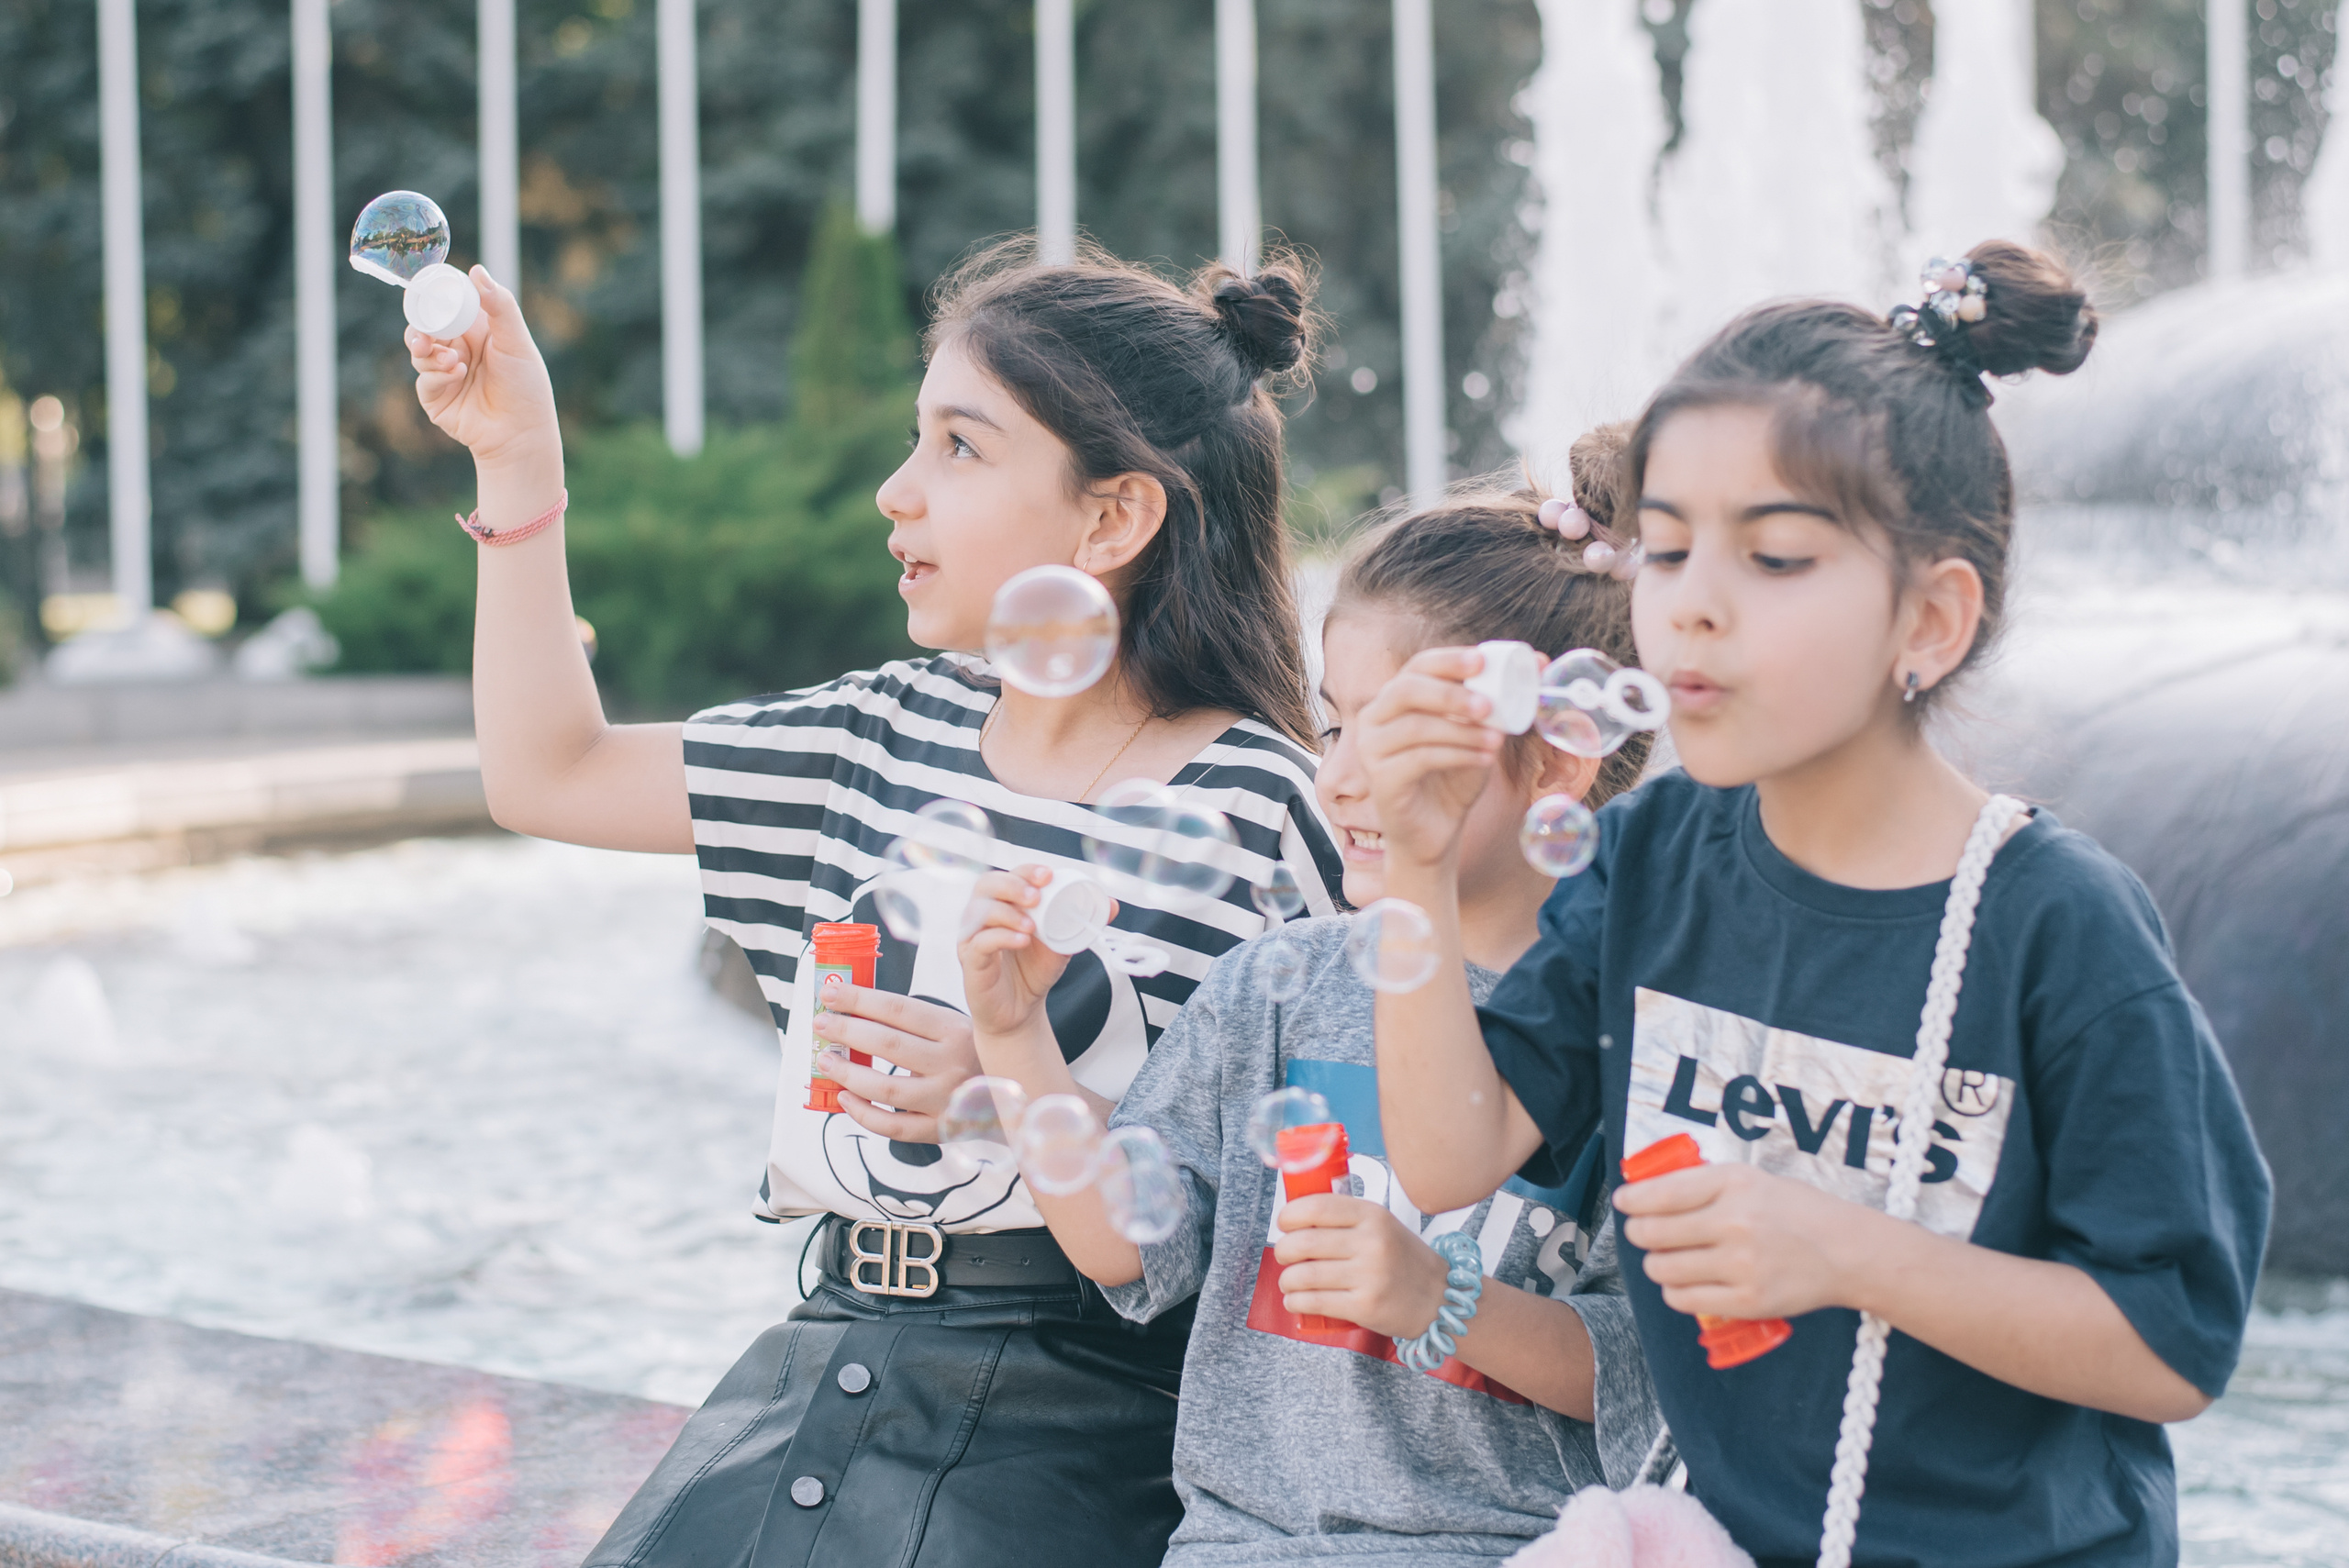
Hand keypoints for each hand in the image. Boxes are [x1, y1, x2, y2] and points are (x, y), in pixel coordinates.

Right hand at [406, 266, 559, 466]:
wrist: (522, 435)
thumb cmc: (526, 388)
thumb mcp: (516, 342)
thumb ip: (499, 307)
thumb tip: (477, 271)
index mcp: (478, 330)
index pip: (448, 304)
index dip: (435, 294)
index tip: (423, 284)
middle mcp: (459, 348)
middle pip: (426, 325)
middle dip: (420, 323)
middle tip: (424, 327)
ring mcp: (444, 372)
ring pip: (419, 350)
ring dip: (428, 350)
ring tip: (449, 358)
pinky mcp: (436, 397)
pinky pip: (424, 379)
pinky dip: (436, 374)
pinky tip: (457, 375)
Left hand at [813, 981, 981, 1142]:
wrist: (1021, 1096)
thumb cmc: (976, 1054)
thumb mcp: (959, 1026)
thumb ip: (917, 1021)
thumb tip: (857, 1009)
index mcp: (955, 1029)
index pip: (898, 1009)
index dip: (860, 999)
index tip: (831, 994)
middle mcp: (952, 1064)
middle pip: (888, 1044)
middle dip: (846, 1031)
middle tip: (821, 1024)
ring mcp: (946, 1099)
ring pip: (885, 1089)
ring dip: (848, 1073)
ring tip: (826, 1062)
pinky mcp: (940, 1130)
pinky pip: (894, 1127)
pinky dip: (863, 1114)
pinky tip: (845, 1099)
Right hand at [956, 866, 1077, 1037]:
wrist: (1020, 1011)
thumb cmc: (1035, 971)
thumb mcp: (1063, 943)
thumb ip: (1082, 923)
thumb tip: (1112, 904)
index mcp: (1004, 904)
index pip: (1008, 875)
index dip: (1026, 871)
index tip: (1048, 875)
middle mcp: (983, 915)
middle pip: (986, 885)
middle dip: (1012, 885)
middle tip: (1036, 896)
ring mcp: (973, 937)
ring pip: (979, 911)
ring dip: (1007, 913)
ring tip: (1032, 926)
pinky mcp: (970, 960)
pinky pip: (979, 942)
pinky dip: (1001, 937)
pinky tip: (1021, 940)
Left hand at [1271, 1194, 1457, 1339]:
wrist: (1441, 1299)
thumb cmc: (1404, 1260)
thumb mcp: (1382, 1225)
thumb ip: (1345, 1218)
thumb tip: (1295, 1217)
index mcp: (1373, 1216)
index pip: (1317, 1207)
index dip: (1289, 1215)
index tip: (1283, 1223)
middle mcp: (1371, 1243)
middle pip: (1304, 1242)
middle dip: (1282, 1250)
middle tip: (1283, 1256)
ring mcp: (1369, 1276)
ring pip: (1304, 1275)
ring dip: (1286, 1280)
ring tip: (1289, 1282)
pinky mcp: (1365, 1307)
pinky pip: (1314, 1302)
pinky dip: (1296, 1302)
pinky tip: (1296, 1300)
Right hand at [1357, 646, 1505, 871]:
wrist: (1434, 833)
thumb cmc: (1454, 778)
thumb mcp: (1480, 735)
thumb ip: (1500, 703)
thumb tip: (1540, 661)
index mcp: (1397, 698)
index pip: (1419, 666)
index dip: (1449, 660)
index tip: (1482, 661)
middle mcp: (1376, 718)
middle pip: (1407, 690)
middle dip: (1451, 693)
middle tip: (1488, 705)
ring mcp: (1372, 749)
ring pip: (1416, 726)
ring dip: (1462, 731)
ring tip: (1497, 740)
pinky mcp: (1380, 780)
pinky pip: (1419, 758)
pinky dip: (1457, 755)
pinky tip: (1484, 759)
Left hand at [1614, 1162, 1882, 1320]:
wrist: (1847, 1251)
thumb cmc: (1797, 1211)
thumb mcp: (1751, 1179)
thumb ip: (1704, 1185)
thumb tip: (1648, 1193)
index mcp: (1734, 1184)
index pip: (1662, 1193)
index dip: (1633, 1200)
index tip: (1624, 1203)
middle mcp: (1735, 1222)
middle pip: (1654, 1233)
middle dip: (1639, 1233)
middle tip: (1642, 1233)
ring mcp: (1741, 1265)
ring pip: (1664, 1269)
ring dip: (1656, 1264)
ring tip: (1665, 1259)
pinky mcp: (1747, 1300)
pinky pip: (1685, 1299)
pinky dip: (1675, 1291)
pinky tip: (1683, 1283)